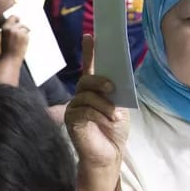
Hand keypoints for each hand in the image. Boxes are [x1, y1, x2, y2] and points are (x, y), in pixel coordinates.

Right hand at [0, 15, 30, 60]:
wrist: (9, 58)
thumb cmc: (7, 49)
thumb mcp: (5, 36)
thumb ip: (10, 29)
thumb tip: (18, 22)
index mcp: (5, 27)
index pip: (13, 17)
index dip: (16, 18)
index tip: (18, 20)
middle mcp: (11, 28)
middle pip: (20, 22)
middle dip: (22, 27)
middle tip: (21, 33)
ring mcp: (18, 32)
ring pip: (24, 28)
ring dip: (24, 33)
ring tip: (20, 41)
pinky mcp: (24, 36)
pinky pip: (27, 33)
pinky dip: (26, 38)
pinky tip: (22, 43)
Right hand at [65, 35, 129, 167]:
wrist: (108, 154)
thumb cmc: (113, 132)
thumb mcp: (119, 108)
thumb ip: (114, 94)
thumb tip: (111, 83)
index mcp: (93, 91)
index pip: (90, 67)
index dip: (90, 52)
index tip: (90, 36)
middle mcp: (81, 96)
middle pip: (86, 79)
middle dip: (100, 81)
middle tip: (112, 89)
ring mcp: (74, 107)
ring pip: (86, 95)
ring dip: (104, 105)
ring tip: (113, 116)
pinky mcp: (71, 118)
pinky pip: (84, 109)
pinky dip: (98, 114)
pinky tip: (106, 122)